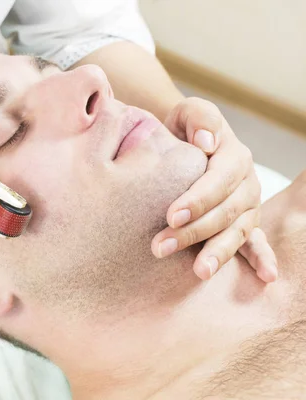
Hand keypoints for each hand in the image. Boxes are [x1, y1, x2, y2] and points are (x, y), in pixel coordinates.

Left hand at [151, 98, 277, 281]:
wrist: (186, 142)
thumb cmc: (183, 129)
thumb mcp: (189, 113)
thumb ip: (199, 118)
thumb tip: (207, 143)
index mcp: (234, 156)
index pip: (217, 180)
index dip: (197, 199)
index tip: (171, 216)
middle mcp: (246, 183)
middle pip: (224, 212)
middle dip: (193, 232)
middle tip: (160, 247)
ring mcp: (248, 206)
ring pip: (237, 232)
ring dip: (217, 253)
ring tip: (198, 272)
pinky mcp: (245, 223)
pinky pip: (256, 243)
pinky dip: (261, 258)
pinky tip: (266, 277)